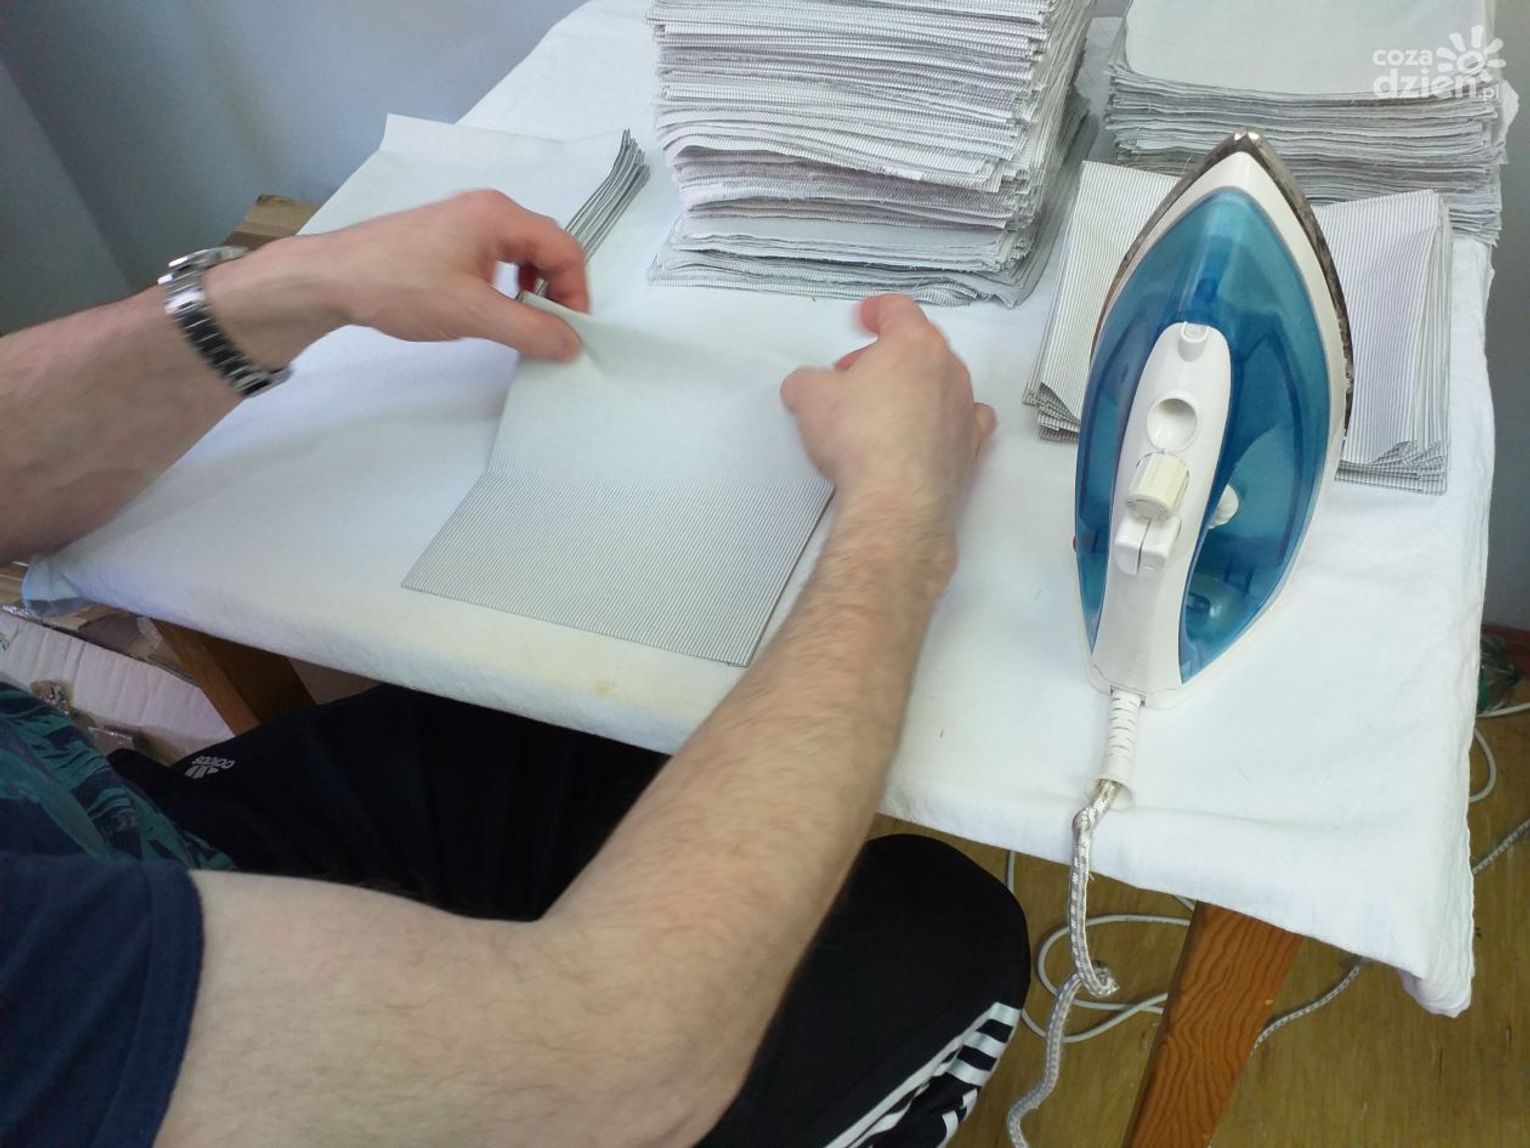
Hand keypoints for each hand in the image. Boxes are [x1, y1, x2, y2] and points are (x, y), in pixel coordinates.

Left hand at [209, 191, 588, 365]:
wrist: (333, 279)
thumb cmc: (401, 287)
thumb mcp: (474, 314)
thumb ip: (530, 329)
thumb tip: (571, 344)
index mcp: (499, 215)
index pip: (565, 248)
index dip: (577, 292)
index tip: (571, 331)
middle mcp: (487, 208)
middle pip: (547, 247)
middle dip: (557, 290)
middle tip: (552, 330)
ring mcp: (464, 220)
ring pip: (522, 252)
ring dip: (533, 288)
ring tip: (523, 322)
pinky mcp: (446, 236)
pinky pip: (497, 256)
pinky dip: (508, 283)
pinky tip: (491, 308)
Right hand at [781, 295, 995, 539]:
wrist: (895, 501)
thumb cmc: (866, 444)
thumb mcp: (811, 399)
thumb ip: (807, 382)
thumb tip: (804, 387)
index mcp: (914, 345)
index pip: (898, 310)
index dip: (877, 311)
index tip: (867, 317)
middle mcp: (948, 372)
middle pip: (920, 347)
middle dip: (887, 357)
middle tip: (858, 373)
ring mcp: (963, 409)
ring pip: (943, 383)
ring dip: (914, 388)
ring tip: (883, 409)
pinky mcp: (970, 447)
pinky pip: (965, 421)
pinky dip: (945, 421)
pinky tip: (926, 431)